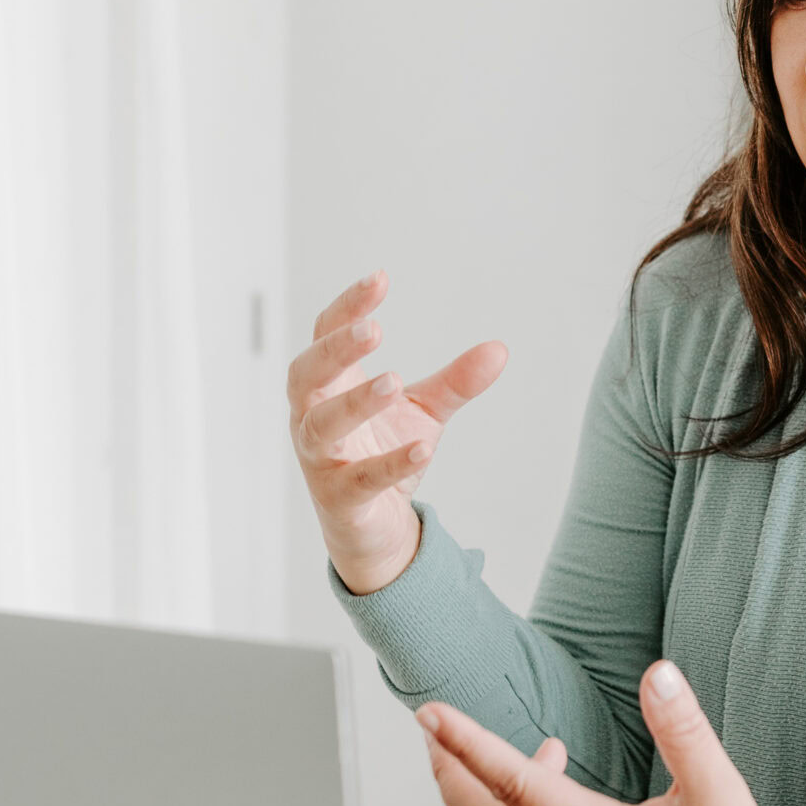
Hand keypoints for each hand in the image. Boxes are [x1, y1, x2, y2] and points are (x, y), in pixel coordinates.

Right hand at [287, 271, 507, 594]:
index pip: (324, 334)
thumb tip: (499, 349)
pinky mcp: (340, 499)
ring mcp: (321, 459)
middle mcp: (313, 417)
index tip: (381, 279)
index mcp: (330, 385)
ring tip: (394, 380)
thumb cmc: (383, 452)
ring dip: (355, 402)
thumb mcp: (425, 412)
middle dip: (335, 350)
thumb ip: (456, 381)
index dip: (347, 307)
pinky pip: (359, 480)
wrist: (375, 527)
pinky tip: (423, 449)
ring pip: (322, 425)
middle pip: (305, 374)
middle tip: (374, 329)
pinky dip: (390, 464)